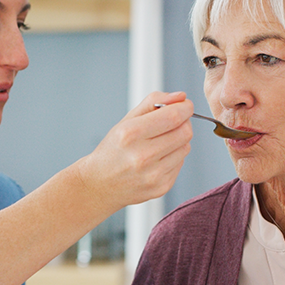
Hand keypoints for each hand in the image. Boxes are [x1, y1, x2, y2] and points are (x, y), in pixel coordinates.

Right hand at [76, 91, 192, 211]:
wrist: (99, 185)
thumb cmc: (113, 150)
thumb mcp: (126, 121)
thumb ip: (153, 103)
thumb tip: (180, 97)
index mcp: (130, 134)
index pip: (173, 116)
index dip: (185, 108)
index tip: (185, 105)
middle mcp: (142, 156)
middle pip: (185, 132)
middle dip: (184, 123)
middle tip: (172, 123)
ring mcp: (153, 175)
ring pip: (186, 147)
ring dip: (179, 141)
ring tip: (161, 143)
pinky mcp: (161, 187)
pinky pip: (180, 163)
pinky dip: (174, 157)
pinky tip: (158, 159)